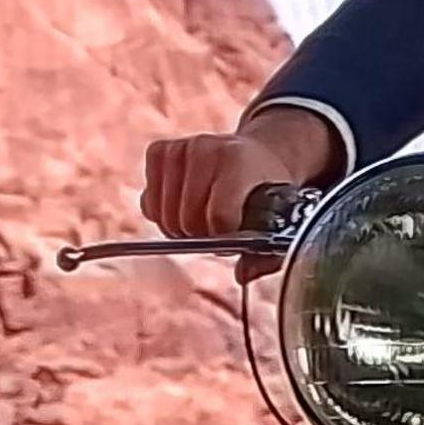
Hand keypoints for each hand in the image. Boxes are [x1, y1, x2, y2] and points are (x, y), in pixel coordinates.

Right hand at [144, 110, 338, 281]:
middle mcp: (204, 147)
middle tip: (218, 229)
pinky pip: (148, 204)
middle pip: (187, 219)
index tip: (234, 235)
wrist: (254, 155)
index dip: (224, 238)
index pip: (218, 216)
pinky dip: (162, 214)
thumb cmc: (262, 190)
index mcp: (237, 159)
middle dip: (202, 235)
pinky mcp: (158, 152)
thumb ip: (264, 253)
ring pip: (164, 215)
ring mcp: (178, 148)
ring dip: (181, 229)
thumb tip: (243, 276)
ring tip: (203, 218)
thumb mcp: (275, 215)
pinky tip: (183, 206)